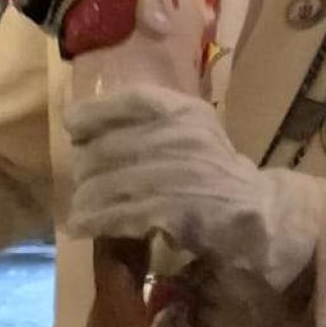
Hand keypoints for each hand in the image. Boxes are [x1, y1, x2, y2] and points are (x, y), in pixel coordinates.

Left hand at [63, 88, 317, 291]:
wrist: (253, 210)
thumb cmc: (211, 168)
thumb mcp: (188, 128)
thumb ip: (148, 118)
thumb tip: (79, 118)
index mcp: (184, 111)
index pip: (130, 100)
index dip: (93, 113)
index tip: (73, 125)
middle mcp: (179, 137)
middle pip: (104, 149)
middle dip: (83, 168)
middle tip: (80, 180)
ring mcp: (175, 175)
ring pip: (103, 185)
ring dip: (84, 199)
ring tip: (80, 207)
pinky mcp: (171, 211)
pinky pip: (115, 214)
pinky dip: (91, 221)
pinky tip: (79, 225)